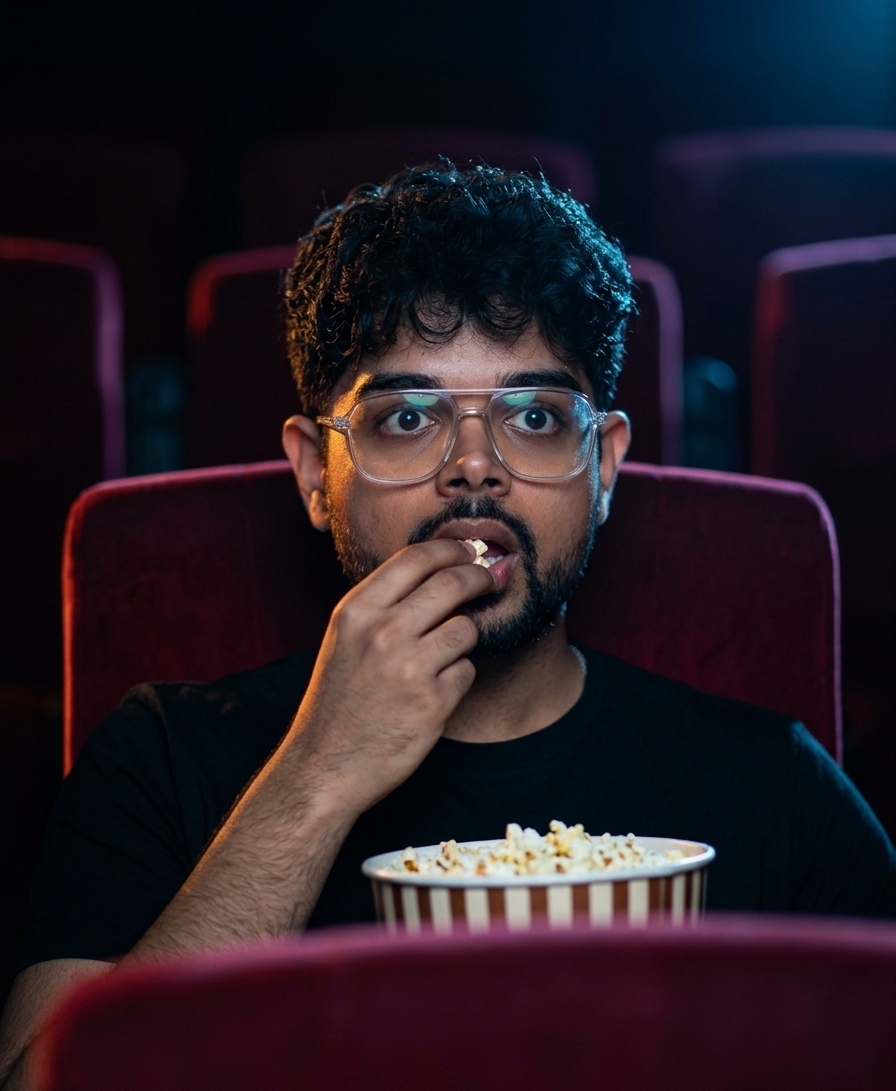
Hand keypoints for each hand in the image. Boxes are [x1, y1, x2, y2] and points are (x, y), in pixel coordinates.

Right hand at [288, 539, 494, 814]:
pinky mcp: (432, 702)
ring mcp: (409, 667)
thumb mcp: (345, 639)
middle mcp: (382, 632)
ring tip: (445, 654)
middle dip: (479, 578)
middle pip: (452, 583)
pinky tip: (433, 692)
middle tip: (489, 581)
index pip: (416, 558)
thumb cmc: (339, 700)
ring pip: (467, 628)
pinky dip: (458, 678)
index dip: (451, 549)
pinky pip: (466, 671)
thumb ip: (384, 604)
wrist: (325, 766)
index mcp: (357, 611)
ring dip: (465, 638)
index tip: (467, 552)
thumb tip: (438, 570)